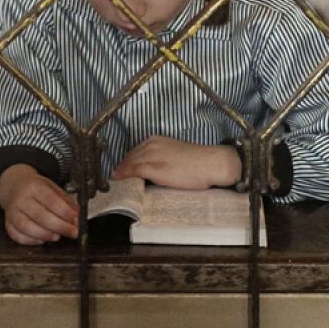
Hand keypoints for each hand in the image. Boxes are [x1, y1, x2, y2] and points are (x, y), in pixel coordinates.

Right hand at [0, 164, 77, 244]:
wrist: (14, 185)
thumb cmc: (36, 188)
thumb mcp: (53, 188)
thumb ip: (66, 201)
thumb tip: (78, 216)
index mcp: (34, 186)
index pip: (51, 200)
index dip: (66, 213)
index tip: (77, 220)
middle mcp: (21, 199)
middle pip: (41, 216)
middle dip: (60, 227)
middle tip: (73, 232)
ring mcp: (12, 212)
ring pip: (27, 227)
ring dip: (45, 235)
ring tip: (57, 236)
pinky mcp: (8, 223)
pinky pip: (16, 235)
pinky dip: (30, 240)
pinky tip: (42, 240)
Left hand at [111, 136, 241, 189]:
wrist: (211, 163)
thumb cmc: (199, 163)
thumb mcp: (175, 157)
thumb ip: (162, 161)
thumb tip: (152, 173)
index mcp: (157, 140)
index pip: (134, 153)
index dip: (126, 165)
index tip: (122, 175)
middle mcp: (151, 144)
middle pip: (128, 158)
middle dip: (121, 170)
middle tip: (117, 182)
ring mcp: (151, 155)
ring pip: (128, 165)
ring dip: (121, 175)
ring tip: (117, 186)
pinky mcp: (153, 167)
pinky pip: (132, 172)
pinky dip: (124, 178)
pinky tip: (121, 186)